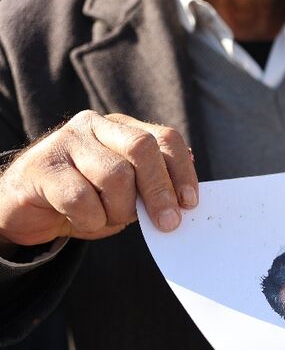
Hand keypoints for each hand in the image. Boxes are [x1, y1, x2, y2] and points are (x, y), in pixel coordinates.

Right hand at [0, 111, 197, 245]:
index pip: (165, 139)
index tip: (190, 203)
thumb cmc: (86, 202)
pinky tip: (80, 220)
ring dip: (119, 210)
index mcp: (122, 128)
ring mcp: (67, 141)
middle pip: (142, 148)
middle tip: (167, 223)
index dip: (182, 172)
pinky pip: (81, 198)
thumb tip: (185, 200)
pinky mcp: (43, 166)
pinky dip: (90, 219)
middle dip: (160, 190)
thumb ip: (153, 189)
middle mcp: (95, 126)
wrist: (29, 210)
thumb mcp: (127, 195)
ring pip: (115, 176)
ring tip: (106, 218)